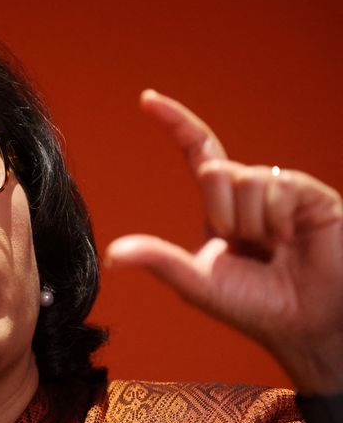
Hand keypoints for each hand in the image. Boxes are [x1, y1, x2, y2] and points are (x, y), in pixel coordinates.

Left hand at [106, 90, 342, 392]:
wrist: (310, 324)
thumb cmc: (257, 307)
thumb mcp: (197, 282)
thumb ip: (158, 260)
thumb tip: (112, 256)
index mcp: (221, 208)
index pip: (197, 153)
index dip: (175, 124)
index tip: (147, 99)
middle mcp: (249, 193)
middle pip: (213, 171)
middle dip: (221, 215)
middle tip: (245, 248)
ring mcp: (280, 191)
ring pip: (242, 179)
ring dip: (251, 223)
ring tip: (274, 249)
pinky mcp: (309, 194)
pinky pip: (274, 186)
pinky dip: (275, 219)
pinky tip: (292, 240)